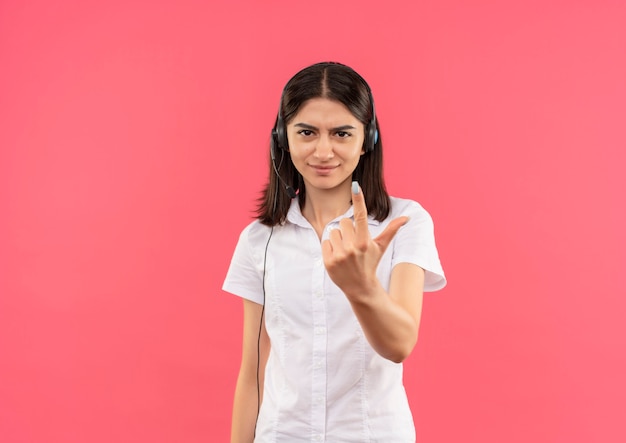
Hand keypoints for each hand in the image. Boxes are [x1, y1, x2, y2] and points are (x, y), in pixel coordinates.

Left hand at [321, 182, 408, 299]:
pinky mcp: (329, 262)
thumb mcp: (381, 247)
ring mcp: (340, 255)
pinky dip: (330, 247)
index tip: (356, 186)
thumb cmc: (371, 263)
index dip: (359, 200)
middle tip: (353, 243)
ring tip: (345, 251)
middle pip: (344, 222)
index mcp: (365, 242)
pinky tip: (338, 257)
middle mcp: (353, 248)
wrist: (360, 287)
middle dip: (347, 230)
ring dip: (338, 239)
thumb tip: (406, 218)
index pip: (361, 216)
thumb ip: (391, 230)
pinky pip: (325, 242)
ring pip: (333, 231)